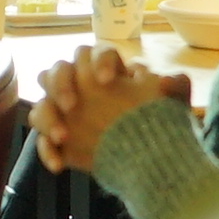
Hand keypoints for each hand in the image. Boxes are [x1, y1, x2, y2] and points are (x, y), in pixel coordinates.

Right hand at [32, 46, 192, 172]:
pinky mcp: (61, 140)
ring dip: (47, 118)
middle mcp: (81, 86)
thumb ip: (175, 87)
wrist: (152, 156)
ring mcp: (66, 113)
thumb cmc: (160, 121)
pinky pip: (43, 141)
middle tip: (72, 105)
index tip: (107, 81)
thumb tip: (165, 80)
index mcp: (107, 70)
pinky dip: (47, 151)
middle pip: (57, 71)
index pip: (95, 53)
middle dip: (60, 84)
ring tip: (64, 137)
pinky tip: (59, 165)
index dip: (98, 62)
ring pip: (42, 105)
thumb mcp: (174, 104)